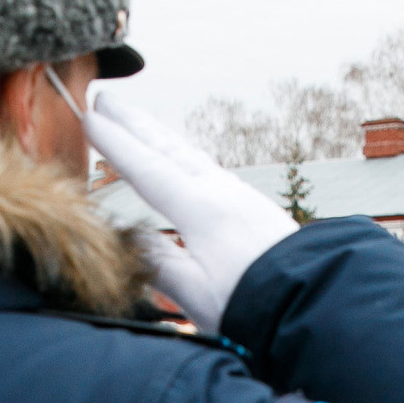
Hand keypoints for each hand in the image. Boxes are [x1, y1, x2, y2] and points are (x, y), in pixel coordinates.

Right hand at [81, 94, 296, 332]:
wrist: (316, 300)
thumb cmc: (255, 305)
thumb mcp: (195, 293)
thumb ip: (156, 260)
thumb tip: (126, 233)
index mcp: (200, 209)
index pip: (146, 168)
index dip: (115, 144)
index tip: (87, 117)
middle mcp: (221, 192)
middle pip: (168, 148)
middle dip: (134, 122)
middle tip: (104, 96)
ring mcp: (241, 196)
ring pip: (190, 154)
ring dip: (159, 135)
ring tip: (137, 121)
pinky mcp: (254, 207)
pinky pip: (208, 168)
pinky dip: (184, 154)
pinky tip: (184, 160)